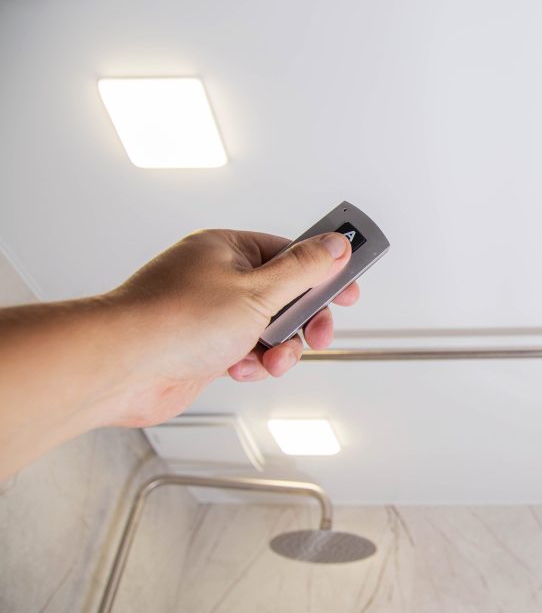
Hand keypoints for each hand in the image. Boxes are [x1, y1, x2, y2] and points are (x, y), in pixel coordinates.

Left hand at [104, 229, 359, 425]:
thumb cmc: (174, 320)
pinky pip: (247, 353)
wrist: (121, 368)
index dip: (324, 272)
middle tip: (317, 333)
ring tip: (271, 359)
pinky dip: (252, 364)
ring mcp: (210, 314)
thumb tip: (336, 244)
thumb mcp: (258, 291)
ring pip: (269, 329)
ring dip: (278, 349)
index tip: (349, 289)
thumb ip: (304, 269)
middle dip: (303, 320)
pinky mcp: (204, 348)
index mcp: (228, 250)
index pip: (291, 253)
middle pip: (285, 295)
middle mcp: (218, 278)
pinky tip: (240, 368)